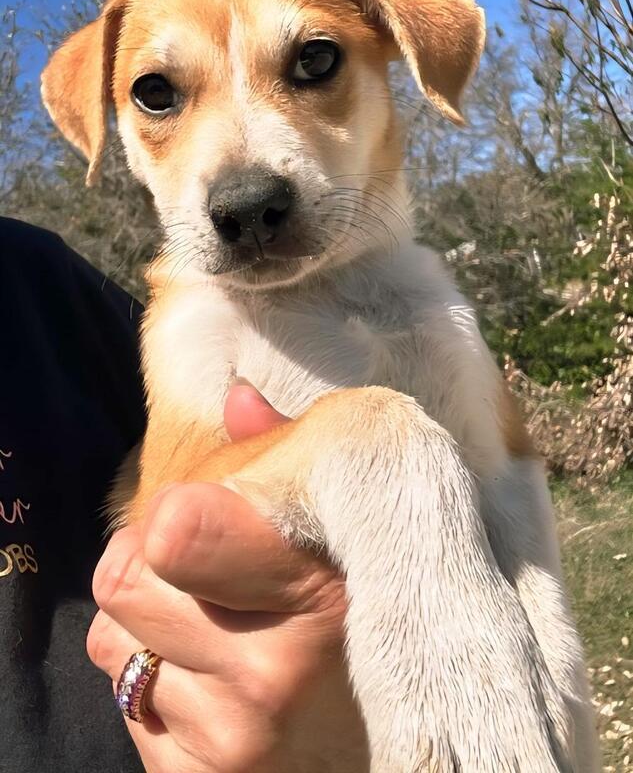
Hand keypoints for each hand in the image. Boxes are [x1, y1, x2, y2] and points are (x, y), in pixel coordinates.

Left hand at [87, 383, 367, 771]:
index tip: (198, 513)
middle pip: (120, 575)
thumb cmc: (379, 596)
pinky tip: (214, 679)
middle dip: (150, 564)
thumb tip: (235, 398)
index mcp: (316, 584)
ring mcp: (236, 740)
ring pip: (111, 640)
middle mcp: (273, 673)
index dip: (174, 515)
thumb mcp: (352, 509)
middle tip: (209, 570)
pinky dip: (157, 682)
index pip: (172, 537)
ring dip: (149, 627)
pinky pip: (122, 704)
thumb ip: (291, 449)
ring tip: (220, 626)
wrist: (430, 725)